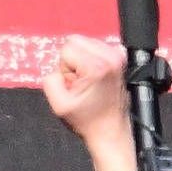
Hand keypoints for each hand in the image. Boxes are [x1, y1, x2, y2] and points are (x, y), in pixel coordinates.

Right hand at [42, 35, 136, 170]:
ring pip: (86, 42)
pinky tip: (96, 76)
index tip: (74, 86)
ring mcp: (118, 55)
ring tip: (89, 82)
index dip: (64, 68)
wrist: (110, 130)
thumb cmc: (86, 120)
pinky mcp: (121, 57)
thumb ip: (50, 80)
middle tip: (80, 83)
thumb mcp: (58, 105)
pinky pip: (96, 46)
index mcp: (96, 66)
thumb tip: (58, 67)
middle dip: (72, 61)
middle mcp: (110, 56)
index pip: (66, 48)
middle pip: (76, 40)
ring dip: (82, 60)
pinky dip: (92, 58)